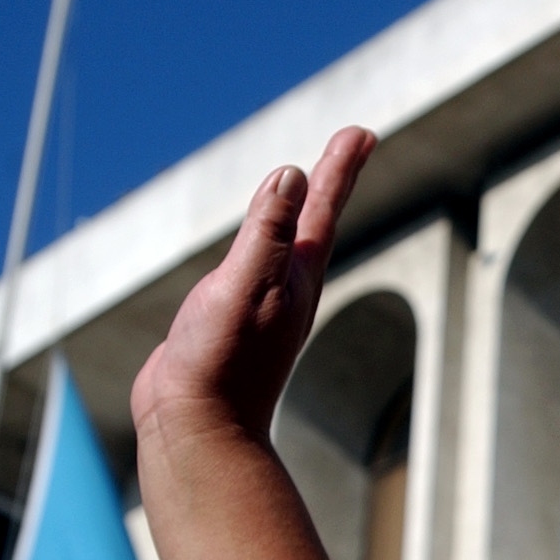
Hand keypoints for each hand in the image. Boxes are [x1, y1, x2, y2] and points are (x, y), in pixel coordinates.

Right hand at [131, 126, 376, 440]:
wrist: (196, 428)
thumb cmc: (221, 361)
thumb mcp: (243, 285)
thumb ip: (267, 232)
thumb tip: (293, 175)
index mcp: (295, 276)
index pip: (322, 207)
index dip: (340, 166)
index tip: (362, 131)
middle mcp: (286, 288)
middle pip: (314, 219)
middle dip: (332, 177)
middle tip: (353, 139)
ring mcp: (260, 305)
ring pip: (284, 242)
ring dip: (299, 208)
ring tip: (309, 181)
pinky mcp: (231, 321)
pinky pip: (252, 265)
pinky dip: (259, 241)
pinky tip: (257, 245)